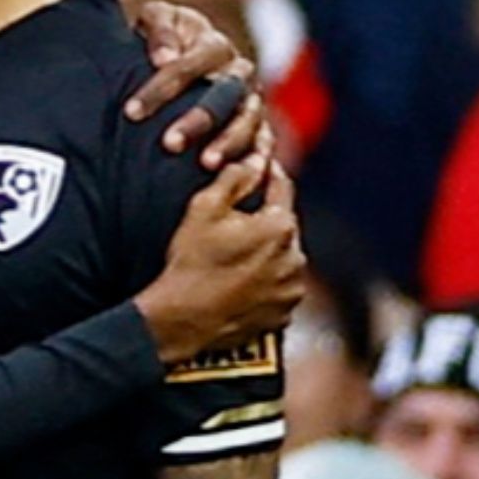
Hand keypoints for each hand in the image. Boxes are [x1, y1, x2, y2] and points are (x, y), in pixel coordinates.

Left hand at [124, 0, 268, 169]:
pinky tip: (239, 180)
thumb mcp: (154, 21)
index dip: (160, 88)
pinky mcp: (261, 134)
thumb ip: (159, 29)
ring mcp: (253, 105)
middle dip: (198, 120)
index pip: (188, 65)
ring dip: (227, 144)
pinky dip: (256, 163)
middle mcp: (240, 74)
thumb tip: (165, 59)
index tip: (131, 113)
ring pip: (247, 124)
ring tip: (206, 164)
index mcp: (214, 45)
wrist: (176, 64)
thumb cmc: (160, 45)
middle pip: (224, 96)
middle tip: (169, 143)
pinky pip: (263, 149)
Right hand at [134, 160, 303, 364]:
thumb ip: (236, 177)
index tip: (257, 171)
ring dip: (266, 254)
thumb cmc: (192, 263)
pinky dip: (265, 284)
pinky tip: (239, 284)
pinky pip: (279, 289)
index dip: (267, 175)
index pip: (282, 187)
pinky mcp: (283, 314)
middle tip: (231, 229)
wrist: (183, 320)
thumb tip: (257, 158)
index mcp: (280, 227)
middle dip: (263, 222)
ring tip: (233, 261)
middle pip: (282, 226)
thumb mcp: (205, 209)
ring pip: (283, 258)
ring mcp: (291, 289)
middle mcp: (295, 258)